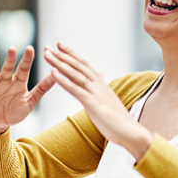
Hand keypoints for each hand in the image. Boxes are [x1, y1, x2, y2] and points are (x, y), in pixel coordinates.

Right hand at [0, 46, 55, 136]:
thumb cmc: (14, 112)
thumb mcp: (30, 101)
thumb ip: (42, 89)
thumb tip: (56, 75)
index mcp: (18, 83)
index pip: (23, 69)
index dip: (27, 59)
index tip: (31, 48)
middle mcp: (6, 82)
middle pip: (8, 69)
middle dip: (10, 59)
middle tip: (13, 48)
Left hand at [44, 43, 151, 158]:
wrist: (130, 132)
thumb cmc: (118, 119)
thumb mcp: (108, 98)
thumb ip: (102, 86)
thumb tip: (101, 74)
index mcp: (101, 83)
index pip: (84, 64)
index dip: (71, 54)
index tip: (59, 45)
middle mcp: (98, 84)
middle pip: (77, 65)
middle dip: (62, 55)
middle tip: (47, 46)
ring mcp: (95, 92)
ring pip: (74, 73)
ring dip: (59, 62)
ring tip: (47, 54)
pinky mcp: (92, 103)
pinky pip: (75, 89)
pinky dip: (63, 79)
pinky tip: (52, 72)